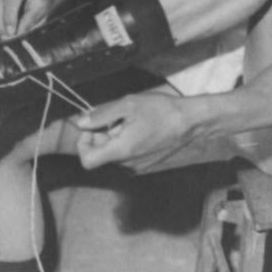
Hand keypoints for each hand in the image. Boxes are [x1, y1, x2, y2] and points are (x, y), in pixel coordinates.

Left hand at [75, 91, 189, 171]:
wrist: (191, 121)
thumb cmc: (161, 110)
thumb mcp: (128, 104)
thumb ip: (101, 115)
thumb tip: (81, 122)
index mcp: (121, 151)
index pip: (87, 161)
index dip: (83, 143)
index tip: (92, 128)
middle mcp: (128, 164)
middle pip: (101, 154)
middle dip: (101, 135)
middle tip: (114, 116)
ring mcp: (138, 166)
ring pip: (114, 153)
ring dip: (115, 137)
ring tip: (130, 120)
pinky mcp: (147, 163)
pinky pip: (127, 155)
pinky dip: (127, 141)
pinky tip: (139, 127)